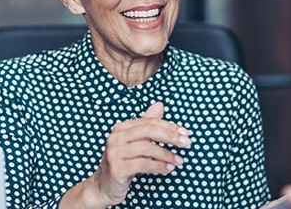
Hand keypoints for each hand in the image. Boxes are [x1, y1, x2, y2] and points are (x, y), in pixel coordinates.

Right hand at [63, 102, 190, 207]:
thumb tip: (160, 105)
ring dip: (167, 154)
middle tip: (187, 143)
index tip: (185, 133)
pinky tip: (168, 168)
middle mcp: (115, 137)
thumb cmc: (123, 162)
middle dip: (171, 136)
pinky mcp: (117, 168)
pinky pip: (143, 164)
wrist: (103, 186)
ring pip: (147, 148)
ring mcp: (114, 152)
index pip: (149, 122)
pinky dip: (159, 166)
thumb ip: (147, 125)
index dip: (169, 126)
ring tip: (179, 160)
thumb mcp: (135, 142)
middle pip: (148, 131)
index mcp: (121, 128)